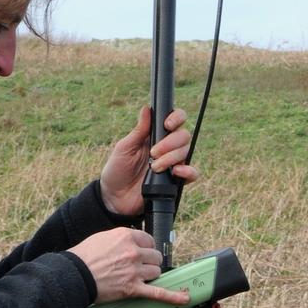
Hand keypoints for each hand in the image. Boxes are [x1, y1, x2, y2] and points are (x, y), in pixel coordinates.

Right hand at [77, 228, 178, 303]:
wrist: (73, 276)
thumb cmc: (83, 257)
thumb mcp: (102, 238)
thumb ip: (121, 239)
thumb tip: (131, 244)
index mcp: (127, 236)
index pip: (149, 240)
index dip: (146, 249)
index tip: (142, 254)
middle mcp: (133, 251)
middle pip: (155, 257)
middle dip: (149, 263)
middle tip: (138, 268)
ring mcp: (134, 270)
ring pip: (156, 273)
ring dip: (150, 277)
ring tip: (138, 279)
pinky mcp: (133, 288)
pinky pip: (158, 293)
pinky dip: (173, 296)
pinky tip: (184, 297)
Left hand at [99, 104, 195, 218]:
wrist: (115, 198)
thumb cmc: (117, 170)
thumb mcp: (124, 148)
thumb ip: (138, 131)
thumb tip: (146, 109)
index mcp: (155, 135)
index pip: (175, 120)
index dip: (176, 118)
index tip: (167, 125)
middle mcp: (167, 147)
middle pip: (183, 135)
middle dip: (170, 143)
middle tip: (153, 153)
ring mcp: (173, 163)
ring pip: (186, 151)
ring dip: (172, 157)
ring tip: (155, 167)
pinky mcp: (176, 180)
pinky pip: (192, 173)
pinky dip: (188, 171)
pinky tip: (176, 172)